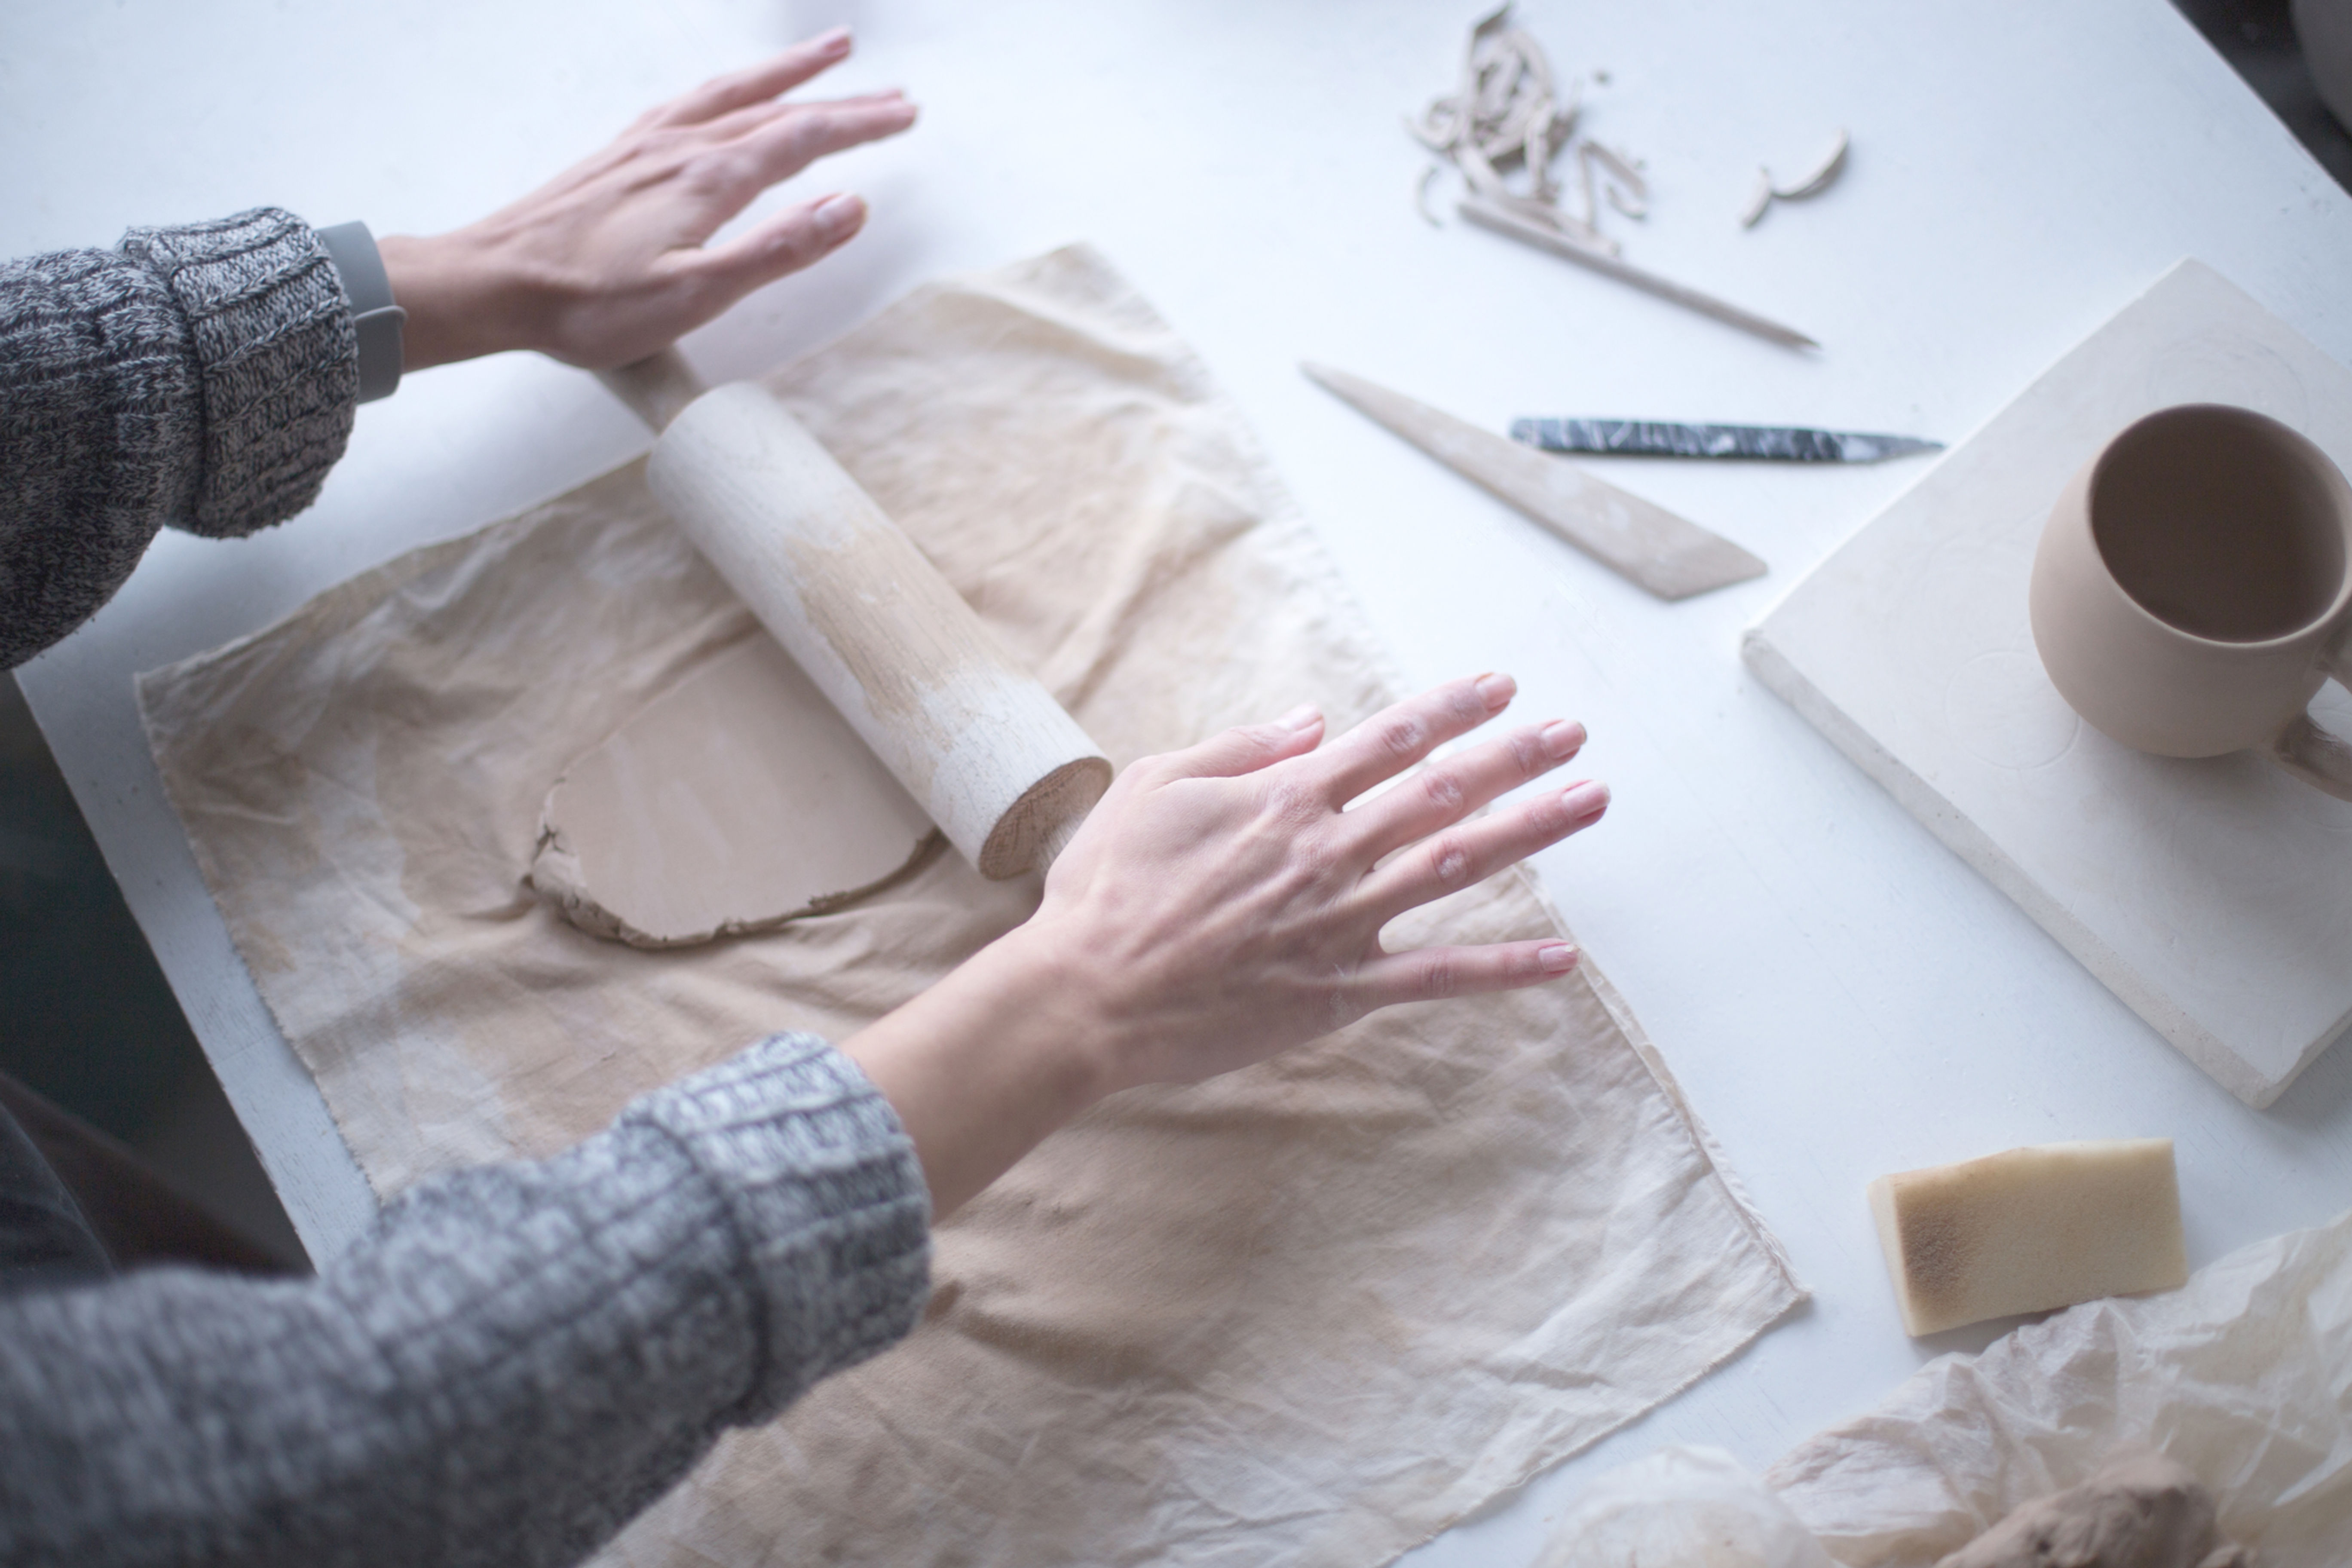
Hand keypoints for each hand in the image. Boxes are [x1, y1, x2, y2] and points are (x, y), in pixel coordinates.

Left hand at [377, 29, 916, 371]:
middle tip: (894, 94)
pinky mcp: (621, 154)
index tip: (906, 114)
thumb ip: (778, 250)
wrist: (495, 283)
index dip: (861, 125)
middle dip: (843, 99)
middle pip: (779, 108)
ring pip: (735, 93)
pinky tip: (731, 94)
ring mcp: (649, 145)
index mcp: (710, 181)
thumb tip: (850, 209)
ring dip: (789, 72)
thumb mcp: (697, 294)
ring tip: (830, 51)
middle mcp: (683, 148)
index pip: (805, 139)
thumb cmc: (589, 304)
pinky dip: (730, 87)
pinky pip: (691, 102)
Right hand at [844, 674, 1608, 1214]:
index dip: (1451, 710)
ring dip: (1530, 831)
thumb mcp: (1152, 785)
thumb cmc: (1106, 889)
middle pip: (1441, 793)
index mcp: (1282, 800)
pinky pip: (1436, 978)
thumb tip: (1314, 720)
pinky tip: (1563, 958)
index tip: (1502, 687)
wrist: (1085, 995)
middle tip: (1573, 732)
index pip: (1388, 740)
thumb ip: (1240, 749)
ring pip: (1455, 868)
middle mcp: (1325, 852)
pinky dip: (1502, 969)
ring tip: (1590, 799)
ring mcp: (1338, 923)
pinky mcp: (1338, 992)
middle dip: (1514, 757)